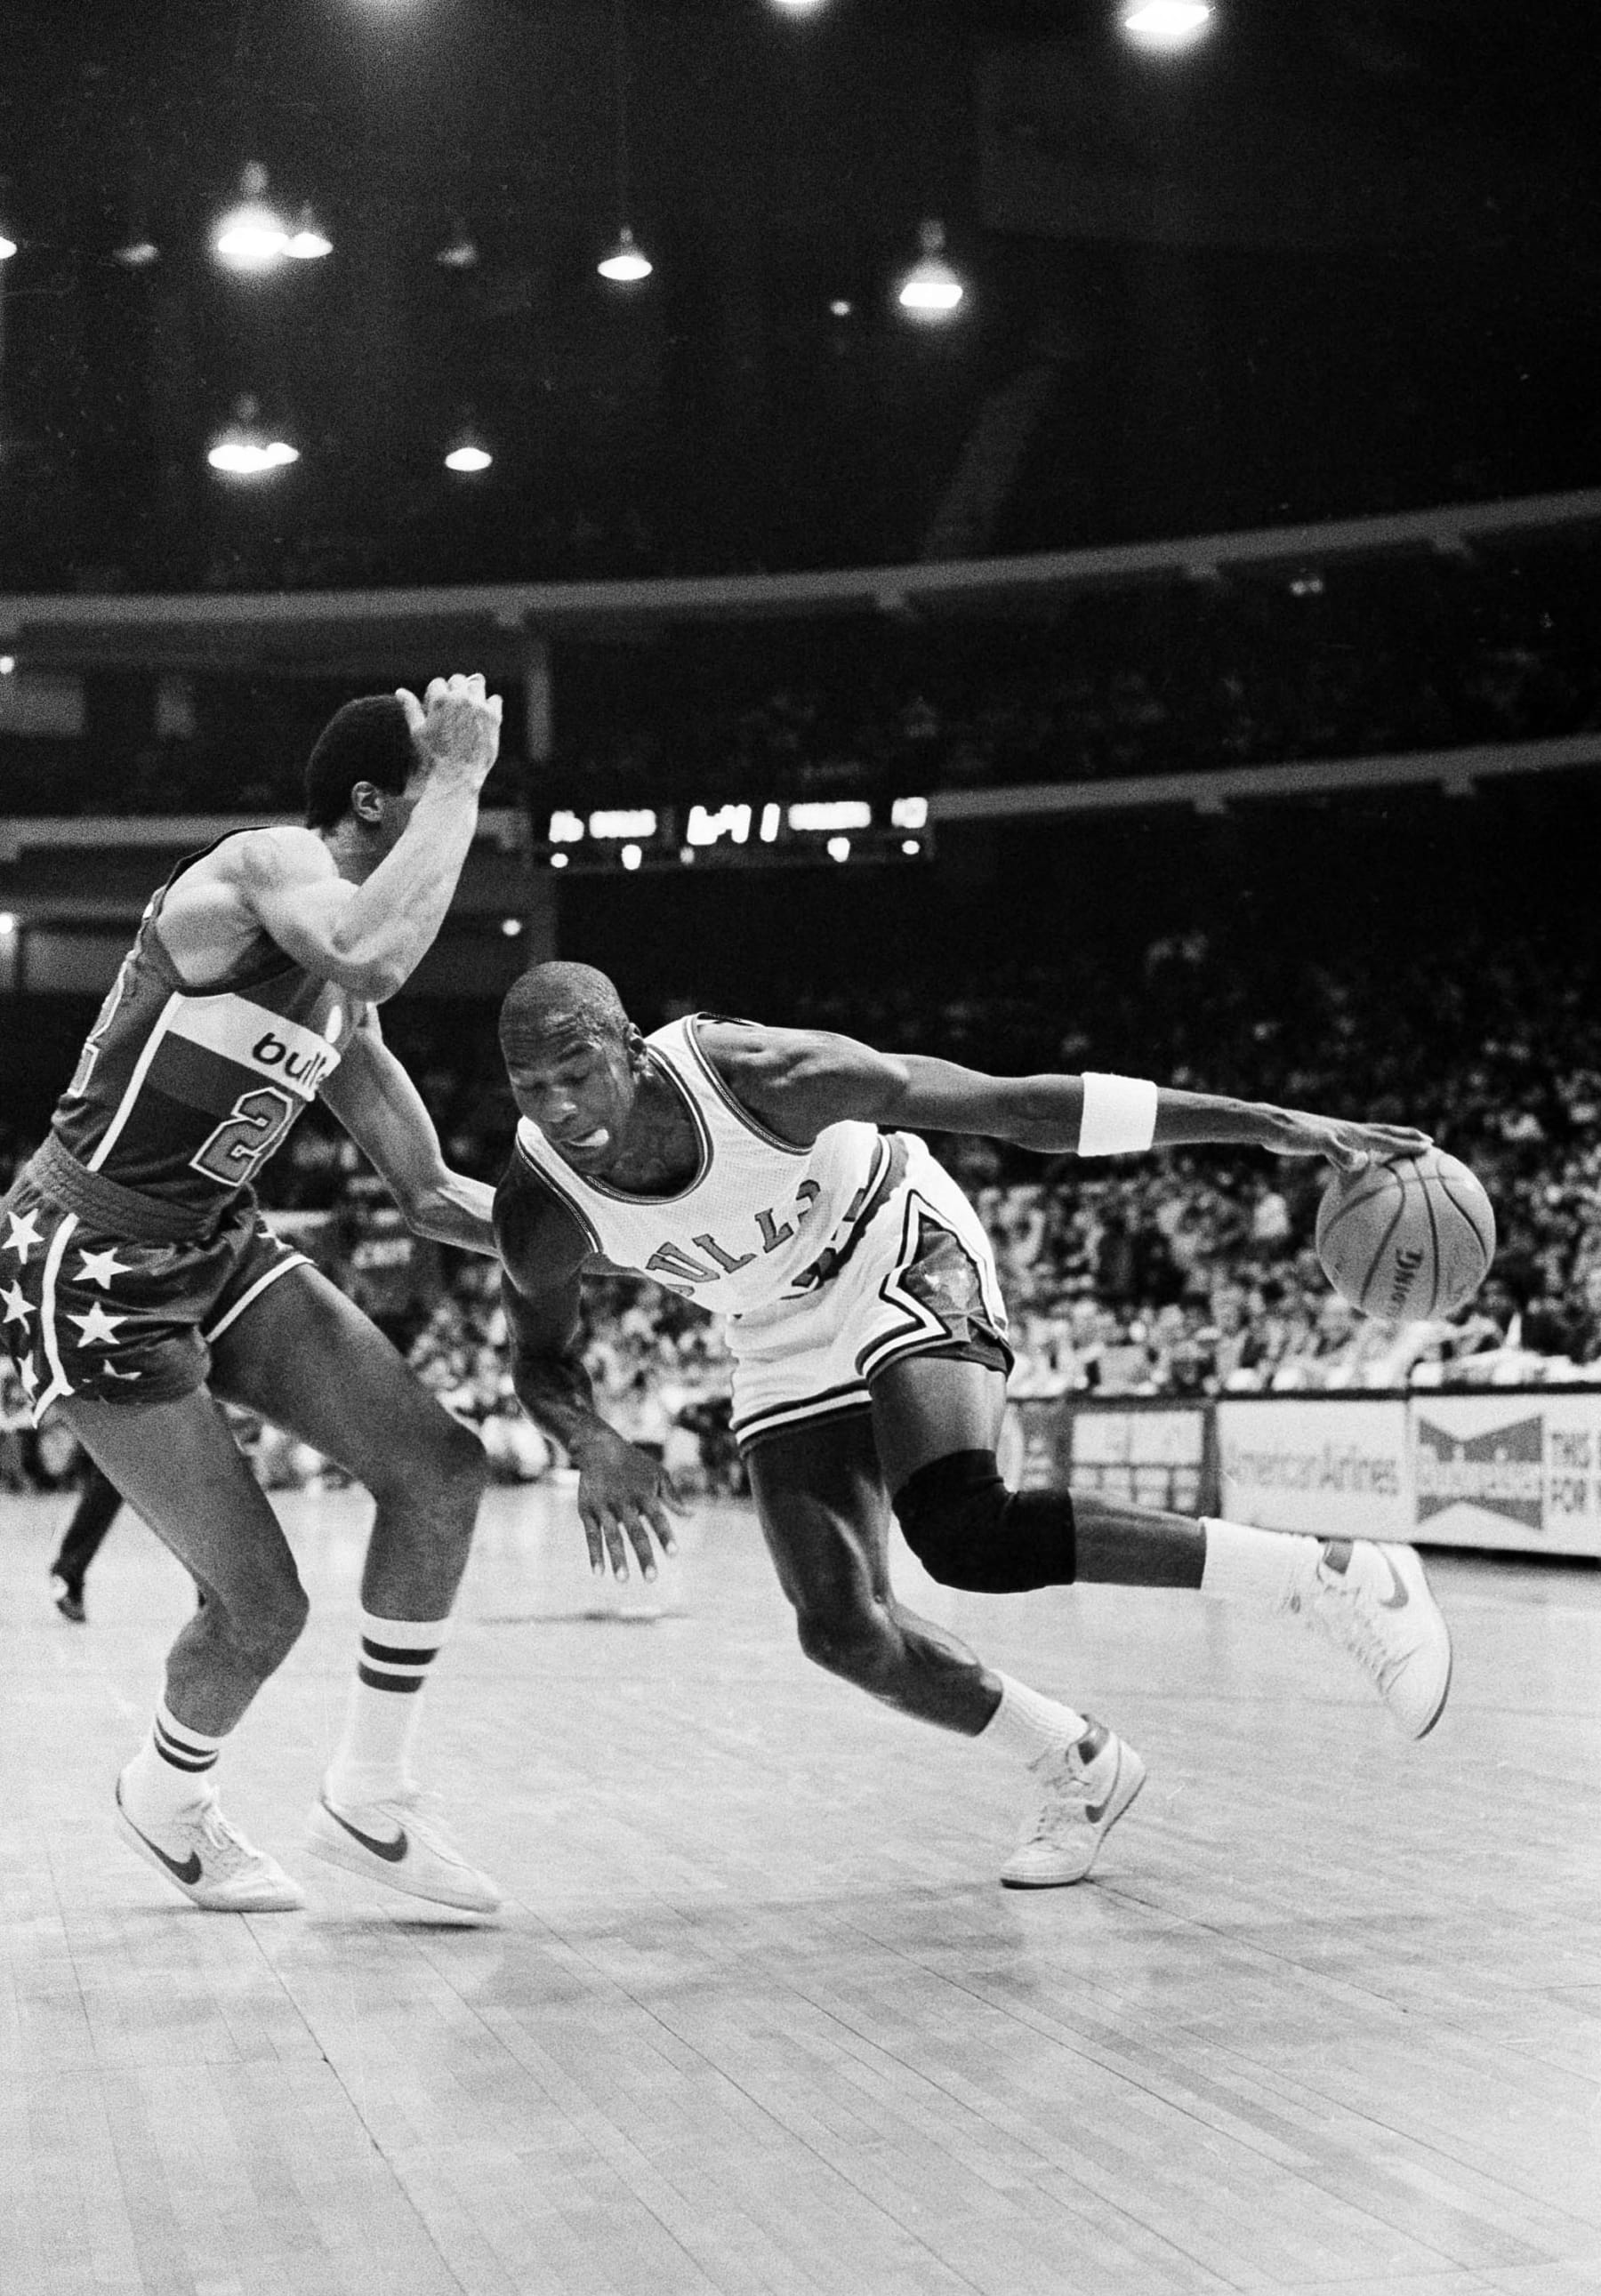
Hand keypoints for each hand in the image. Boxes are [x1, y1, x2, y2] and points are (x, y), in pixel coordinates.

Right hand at [396, 671, 501, 793]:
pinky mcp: (494, 717)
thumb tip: (400, 691)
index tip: (436, 707)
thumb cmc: (433, 756)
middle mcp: (461, 699)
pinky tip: (482, 715)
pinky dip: (489, 704)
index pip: (438, 683)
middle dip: (453, 690)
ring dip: (471, 692)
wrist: (458, 776)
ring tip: (467, 707)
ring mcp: (479, 707)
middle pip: (458, 680)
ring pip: (477, 684)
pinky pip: (495, 699)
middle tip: (452, 707)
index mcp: (440, 700)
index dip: (435, 694)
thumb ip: (410, 708)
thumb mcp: (417, 731)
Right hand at [571, 1426, 687, 1580]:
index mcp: (644, 1494)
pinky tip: (599, 1573)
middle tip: (652, 1579)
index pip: (657, 1518)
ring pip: (612, 1536)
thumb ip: (673, 1497)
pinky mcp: (587, 1510)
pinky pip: (591, 1535)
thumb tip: (691, 1515)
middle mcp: (624, 1501)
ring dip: (618, 1559)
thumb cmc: (634, 1464)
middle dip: (644, 1555)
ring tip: (624, 1580)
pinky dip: (594, 1554)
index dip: (665, 1535)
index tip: (673, 1554)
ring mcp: (604, 1507)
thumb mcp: (657, 1474)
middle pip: (635, 1532)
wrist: (598, 1448)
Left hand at [1257, 1105, 1432, 1174]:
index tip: (1431, 1146)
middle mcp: (1349, 1133)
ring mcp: (1338, 1138)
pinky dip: (1361, 1163)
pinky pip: (1351, 1156)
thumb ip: (1340, 1151)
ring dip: (1388, 1146)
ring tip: (1400, 1153)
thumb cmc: (1293, 1134)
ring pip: (1370, 1143)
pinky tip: (1359, 1172)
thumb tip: (1363, 1161)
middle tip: (1429, 1141)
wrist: (1271, 1126)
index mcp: (1353, 1133)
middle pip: (1385, 1133)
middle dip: (1407, 1137)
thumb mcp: (1317, 1143)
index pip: (1388, 1139)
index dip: (1408, 1143)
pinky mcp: (1326, 1145)